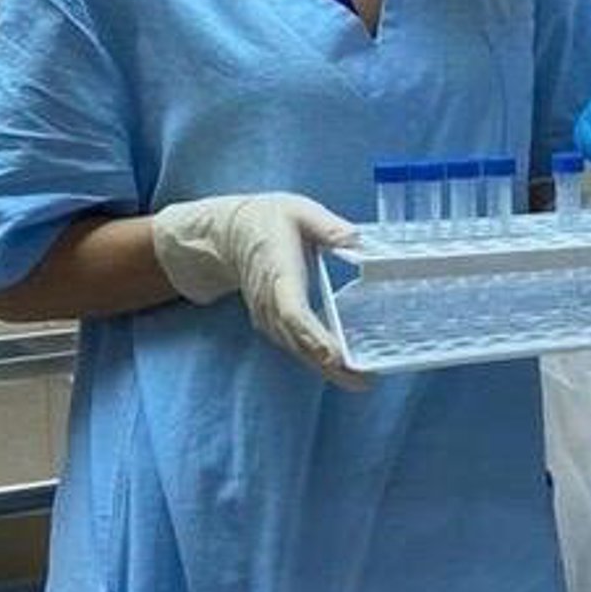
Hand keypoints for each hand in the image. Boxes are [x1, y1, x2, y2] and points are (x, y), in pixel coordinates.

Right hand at [150, 193, 369, 388]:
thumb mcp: (299, 210)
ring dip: (326, 368)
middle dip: (329, 363)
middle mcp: (270, 302)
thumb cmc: (268, 220)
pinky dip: (316, 360)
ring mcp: (268, 316)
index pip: (293, 312)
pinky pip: (294, 345)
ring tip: (359, 380)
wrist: (228, 235)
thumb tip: (355, 239)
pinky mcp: (272, 322)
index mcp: (279, 273)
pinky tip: (341, 368)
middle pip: (298, 341)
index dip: (313, 336)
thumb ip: (328, 226)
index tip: (334, 354)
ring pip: (297, 349)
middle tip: (363, 380)